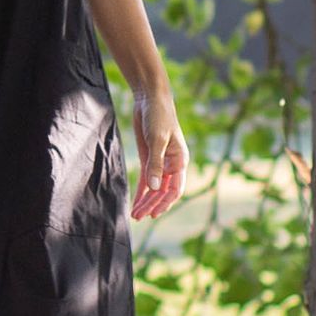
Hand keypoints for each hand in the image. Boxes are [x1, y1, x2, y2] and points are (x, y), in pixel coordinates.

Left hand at [131, 86, 187, 220]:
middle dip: (152, 205)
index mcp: (180, 161)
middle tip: (139, 216)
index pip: (175, 189)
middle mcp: (172, 165)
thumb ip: (155, 164)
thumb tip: (154, 189)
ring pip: (154, 188)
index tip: (154, 214)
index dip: (165, 203)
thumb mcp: (157, 140)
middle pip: (163, 191)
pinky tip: (136, 202)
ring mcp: (160, 162)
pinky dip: (142, 191)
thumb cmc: (159, 116)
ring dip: (146, 201)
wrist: (150, 99)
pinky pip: (146, 179)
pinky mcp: (149, 158)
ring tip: (135, 215)